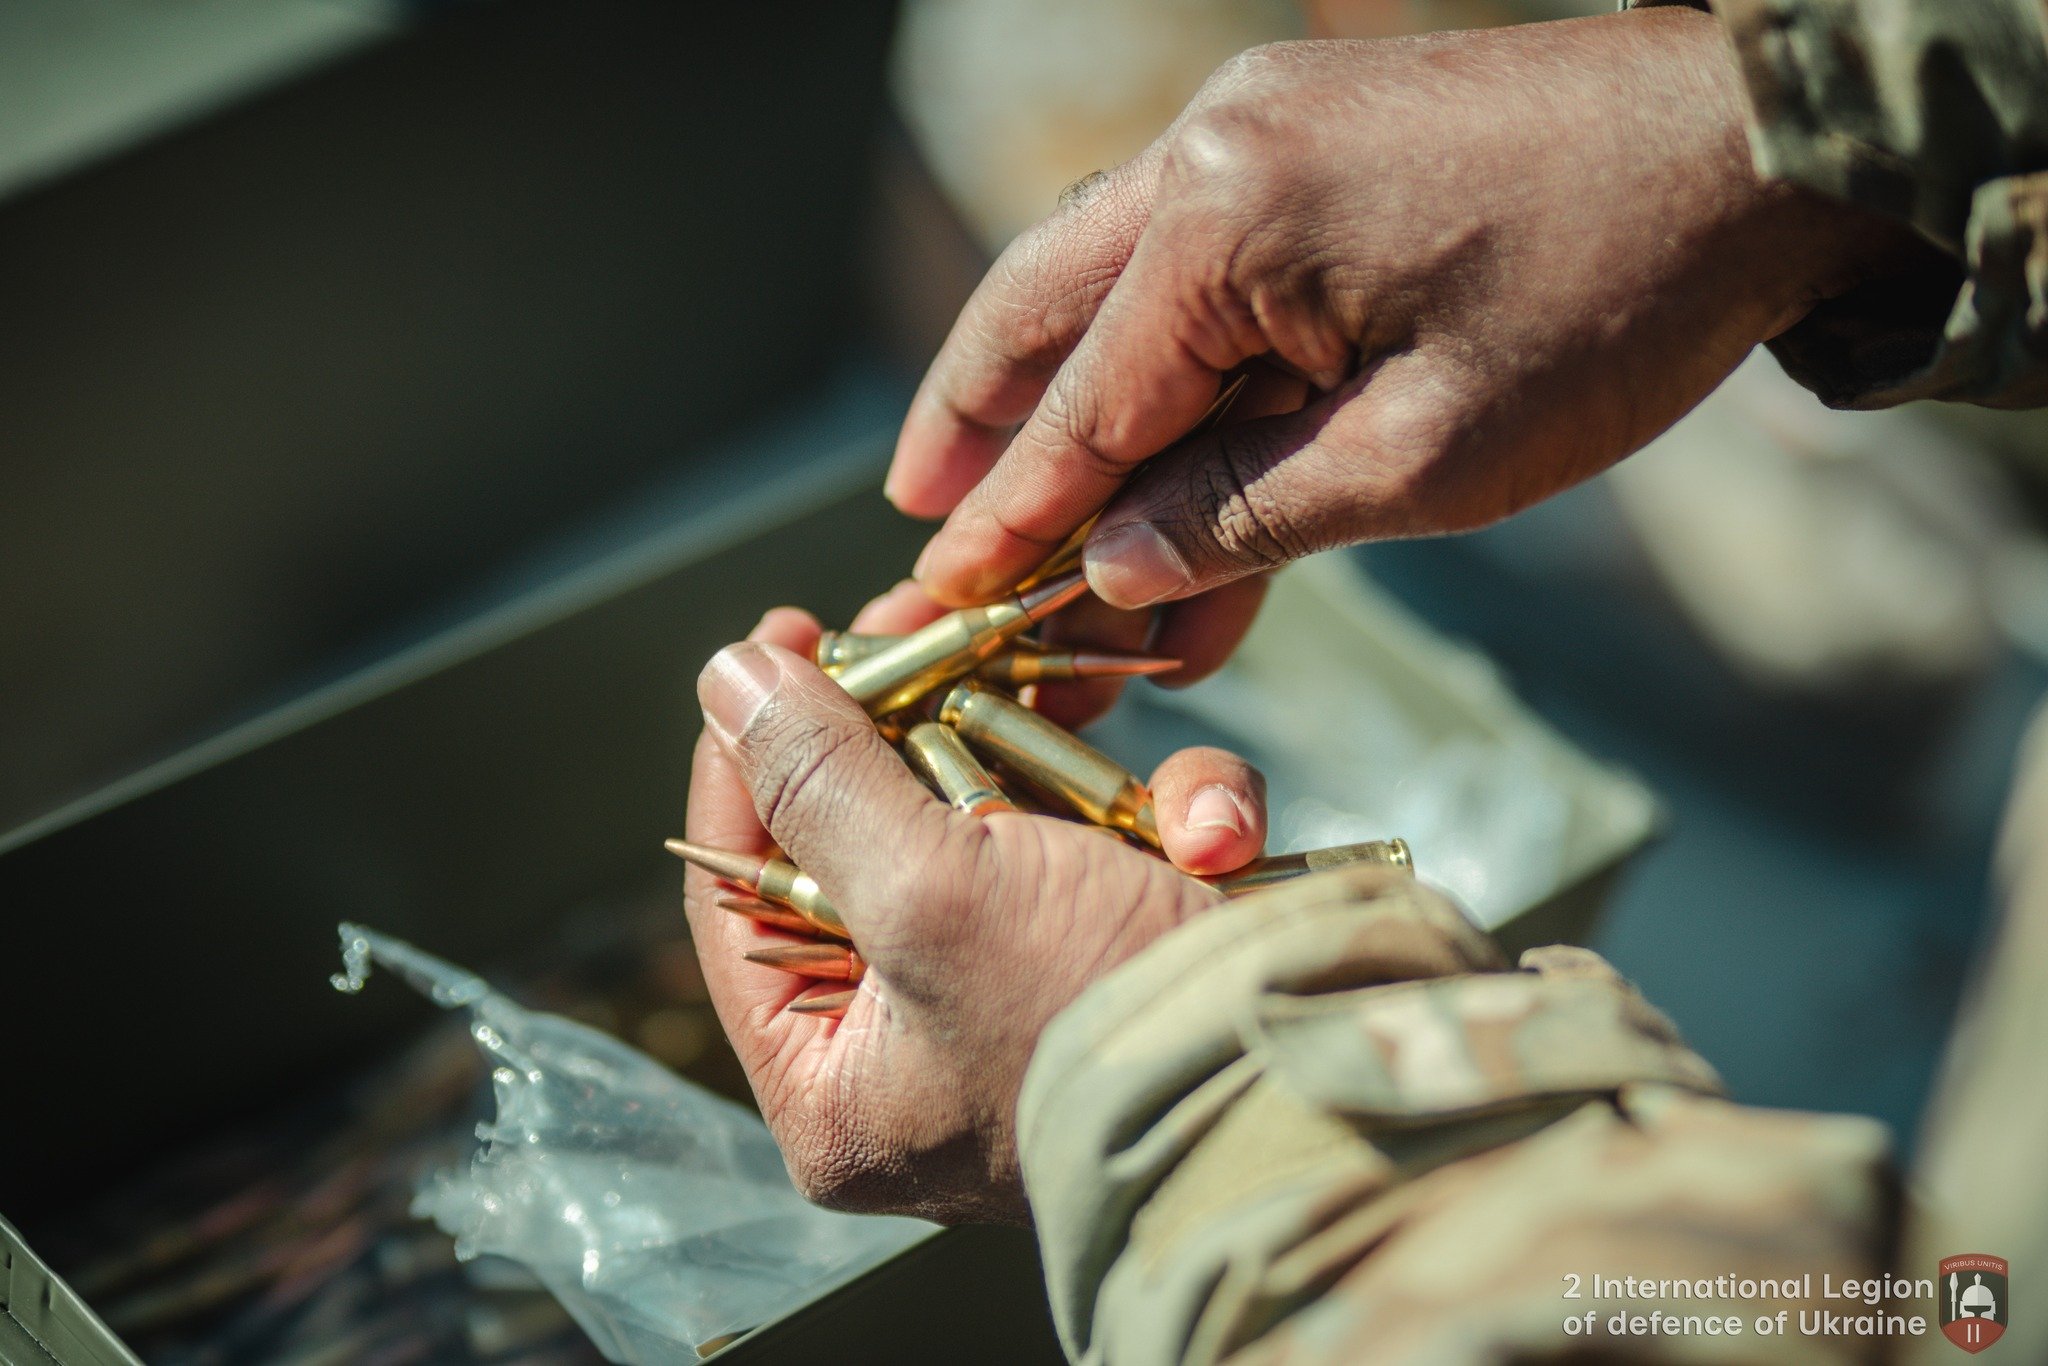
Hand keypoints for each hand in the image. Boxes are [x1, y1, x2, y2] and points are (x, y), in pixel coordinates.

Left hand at [682, 609, 1265, 1221]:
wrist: (1321, 1074)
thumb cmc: (1097, 1019)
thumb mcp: (931, 892)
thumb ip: (820, 782)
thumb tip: (726, 681)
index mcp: (836, 1085)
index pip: (741, 895)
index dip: (747, 759)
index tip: (775, 646)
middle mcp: (919, 1052)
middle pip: (865, 843)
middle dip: (908, 720)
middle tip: (914, 620)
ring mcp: (1027, 1001)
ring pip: (998, 823)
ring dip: (1052, 755)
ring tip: (1067, 679)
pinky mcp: (1126, 955)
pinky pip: (1113, 852)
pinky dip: (1166, 817)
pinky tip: (1207, 829)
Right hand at [887, 9, 1926, 667]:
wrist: (1760, 151)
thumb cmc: (1612, 301)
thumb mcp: (1424, 458)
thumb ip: (1243, 516)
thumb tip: (1110, 567)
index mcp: (1226, 217)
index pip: (1083, 403)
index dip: (1012, 515)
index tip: (940, 587)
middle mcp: (1212, 151)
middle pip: (1043, 308)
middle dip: (977, 420)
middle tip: (921, 511)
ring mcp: (1258, 132)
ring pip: (1108, 282)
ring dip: (1063, 391)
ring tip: (1004, 488)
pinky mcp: (1309, 142)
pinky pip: (1199, 267)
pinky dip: (1166, 362)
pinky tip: (1153, 448)